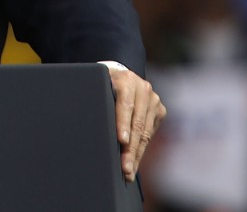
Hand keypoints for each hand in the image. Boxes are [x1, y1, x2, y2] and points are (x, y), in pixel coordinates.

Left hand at [108, 66, 165, 181]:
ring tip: (129, 171)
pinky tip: (135, 162)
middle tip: (124, 168)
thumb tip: (87, 124)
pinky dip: (141, 149)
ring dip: (136, 154)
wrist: (119, 76)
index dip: (123, 124)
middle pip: (137, 123)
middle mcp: (143, 89)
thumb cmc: (101, 85)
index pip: (125, 105)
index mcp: (126, 80)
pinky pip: (150, 133)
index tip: (121, 141)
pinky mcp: (159, 110)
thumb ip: (97, 101)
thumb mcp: (97, 87)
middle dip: (130, 149)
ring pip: (145, 132)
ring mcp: (153, 99)